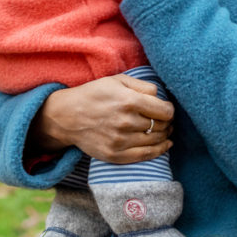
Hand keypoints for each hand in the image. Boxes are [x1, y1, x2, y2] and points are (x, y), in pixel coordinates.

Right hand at [30, 74, 174, 163]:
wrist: (67, 116)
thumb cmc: (94, 94)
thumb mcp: (118, 80)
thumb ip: (143, 86)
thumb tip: (161, 97)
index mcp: (129, 101)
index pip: (165, 111)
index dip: (169, 110)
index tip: (166, 109)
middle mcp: (126, 122)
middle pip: (161, 126)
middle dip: (167, 122)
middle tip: (165, 120)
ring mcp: (121, 141)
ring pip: (156, 140)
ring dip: (165, 135)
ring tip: (165, 130)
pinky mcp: (115, 155)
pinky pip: (145, 155)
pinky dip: (159, 151)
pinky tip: (165, 145)